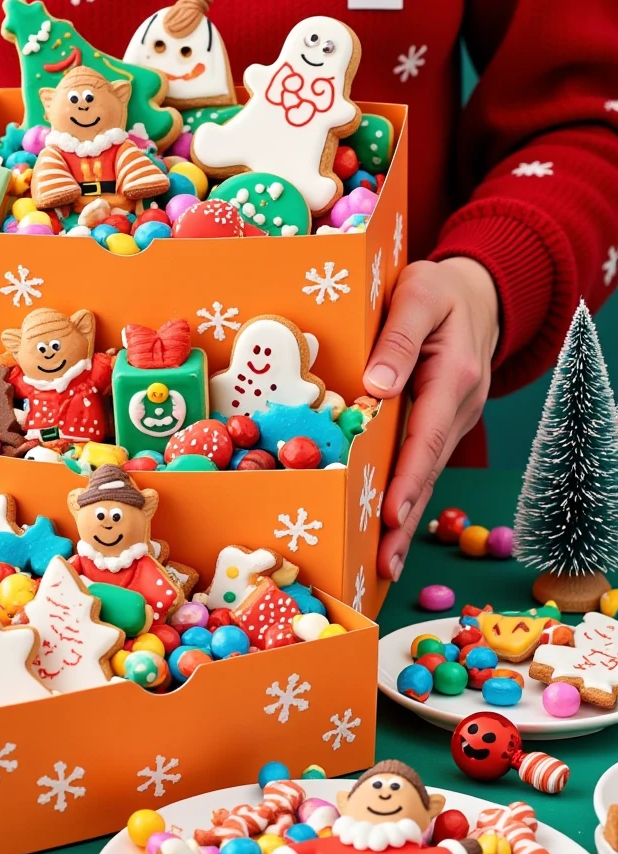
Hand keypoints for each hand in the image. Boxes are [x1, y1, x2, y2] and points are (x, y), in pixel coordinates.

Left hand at [363, 257, 499, 580]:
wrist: (478, 291)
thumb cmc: (440, 290)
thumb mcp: (418, 294)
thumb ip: (399, 336)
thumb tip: (376, 385)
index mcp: (453, 377)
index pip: (426, 438)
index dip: (408, 479)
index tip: (390, 515)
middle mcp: (459, 408)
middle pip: (429, 470)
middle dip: (406, 519)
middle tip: (383, 562)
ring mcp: (454, 420)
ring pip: (428, 474)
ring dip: (407, 519)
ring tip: (385, 562)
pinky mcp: (443, 425)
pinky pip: (424, 464)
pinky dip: (409, 497)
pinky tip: (390, 528)